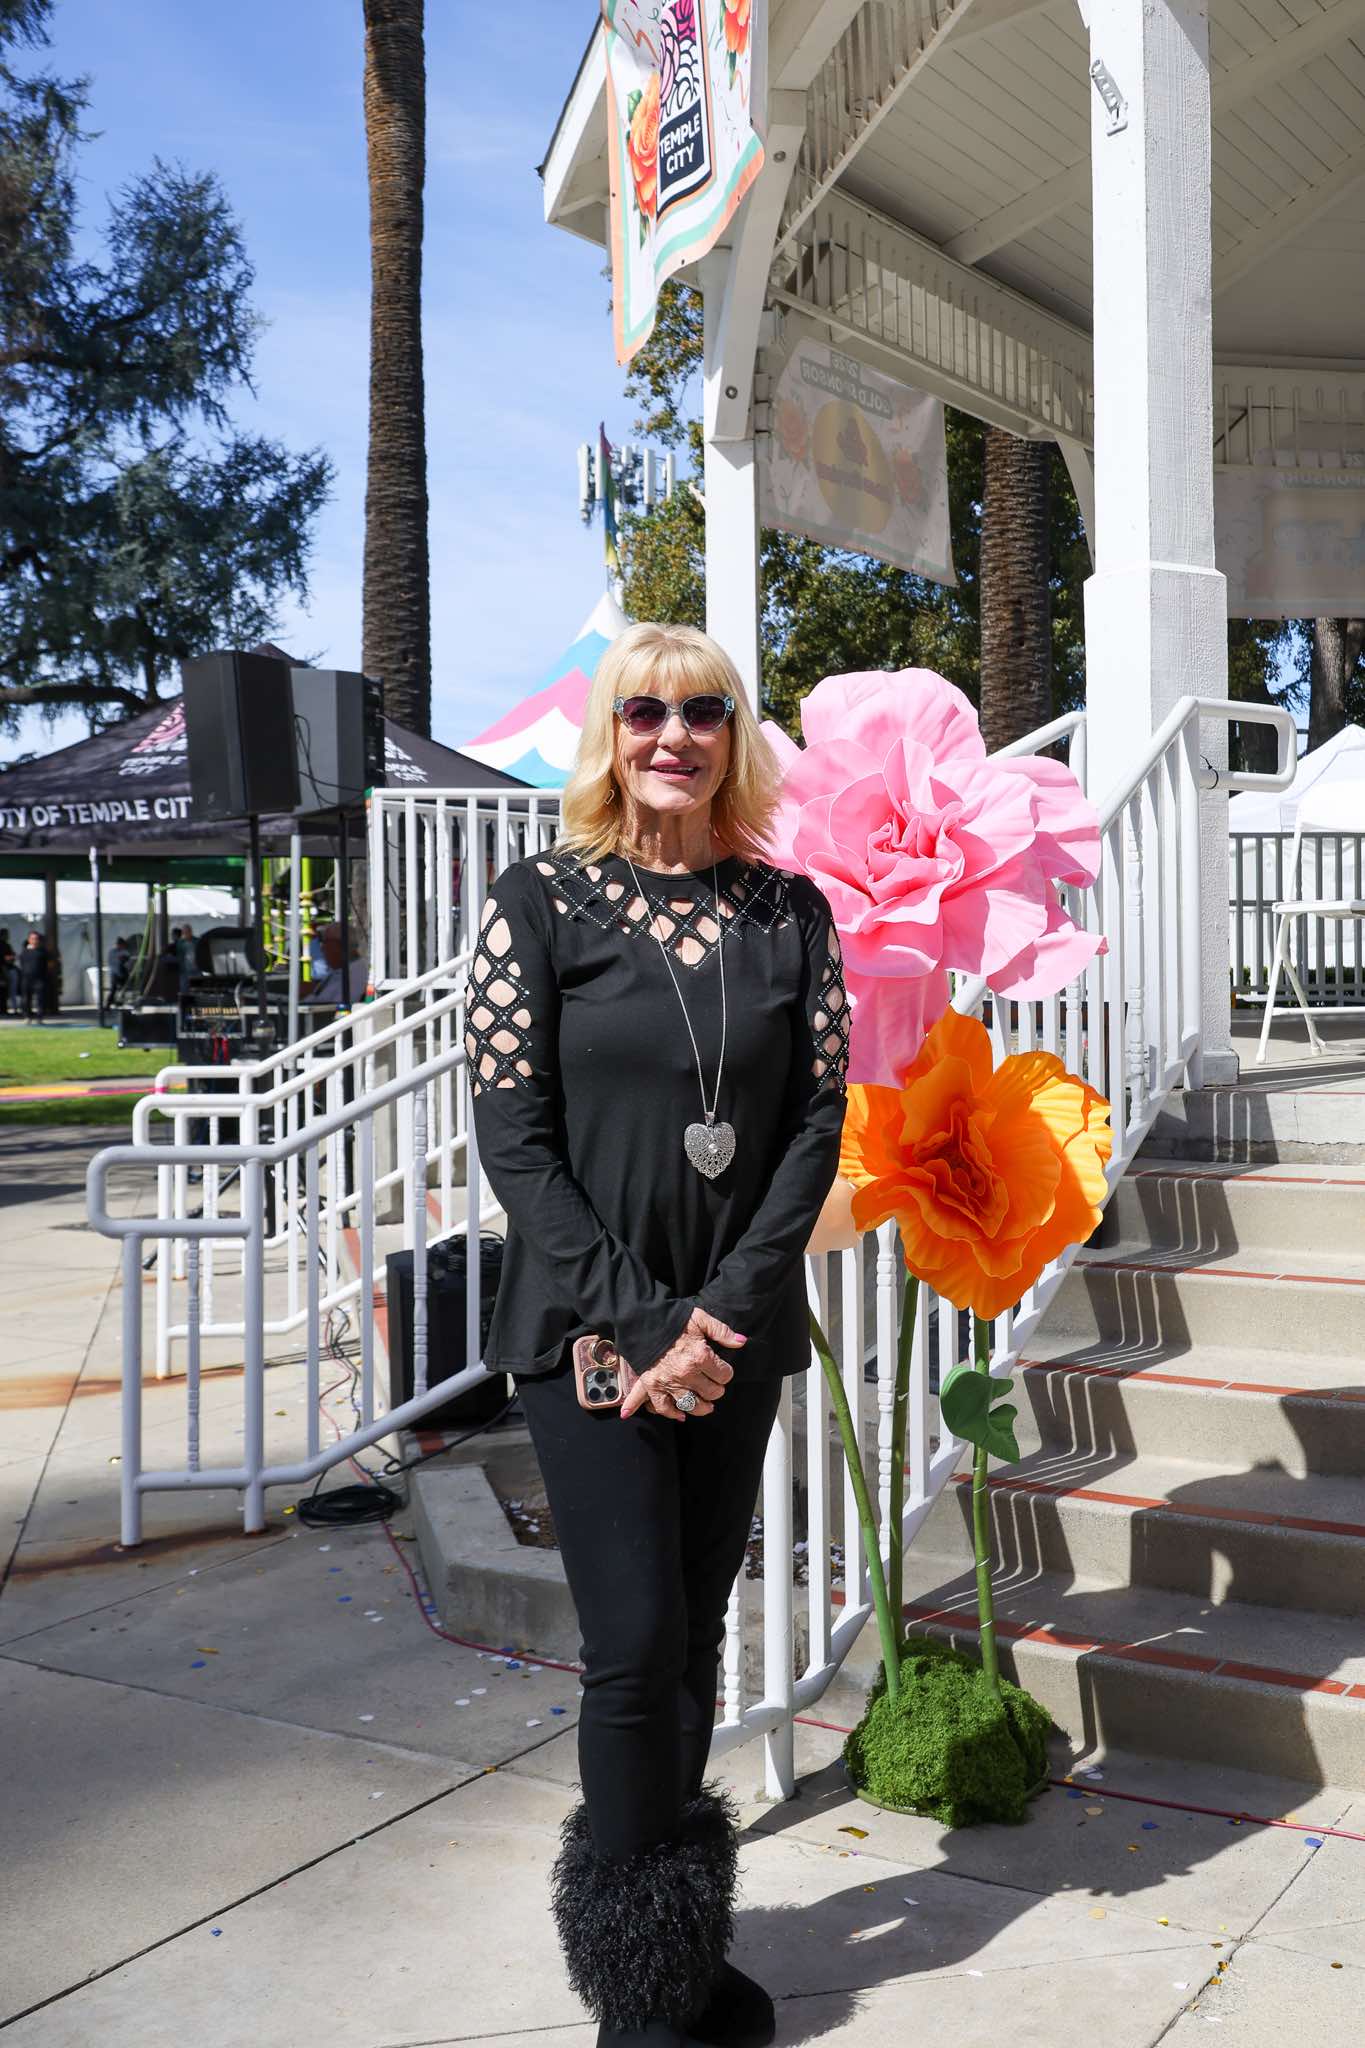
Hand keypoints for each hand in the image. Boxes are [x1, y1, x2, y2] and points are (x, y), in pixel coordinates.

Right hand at [619, 1308, 745, 1421]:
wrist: (644, 1321)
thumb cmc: (674, 1319)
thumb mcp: (700, 1318)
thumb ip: (722, 1331)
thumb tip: (741, 1341)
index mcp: (700, 1356)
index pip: (725, 1375)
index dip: (726, 1372)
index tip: (723, 1370)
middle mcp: (686, 1373)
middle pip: (712, 1393)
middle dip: (717, 1389)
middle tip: (715, 1385)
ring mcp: (669, 1382)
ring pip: (692, 1405)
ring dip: (702, 1407)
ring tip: (707, 1405)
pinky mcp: (653, 1386)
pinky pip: (664, 1408)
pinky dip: (673, 1414)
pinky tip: (681, 1415)